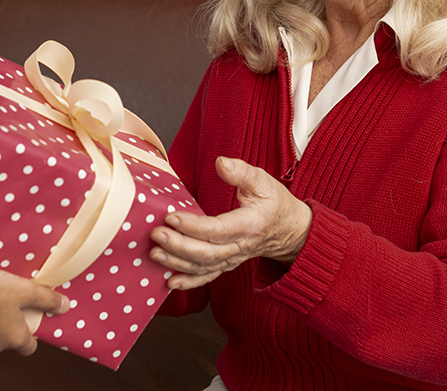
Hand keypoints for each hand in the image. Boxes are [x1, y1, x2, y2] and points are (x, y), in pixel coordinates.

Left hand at [149, 156, 311, 290]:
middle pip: (208, 252)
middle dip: (179, 245)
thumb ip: (241, 172)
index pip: (219, 229)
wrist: (291, 231)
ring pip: (204, 266)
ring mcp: (234, 258)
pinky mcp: (228, 264)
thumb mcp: (263, 181)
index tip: (172, 217)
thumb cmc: (275, 203)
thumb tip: (221, 163)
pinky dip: (189, 282)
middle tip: (156, 235)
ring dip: (178, 262)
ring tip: (155, 254)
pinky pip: (207, 277)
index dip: (194, 226)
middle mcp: (241, 246)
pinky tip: (170, 282)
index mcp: (250, 224)